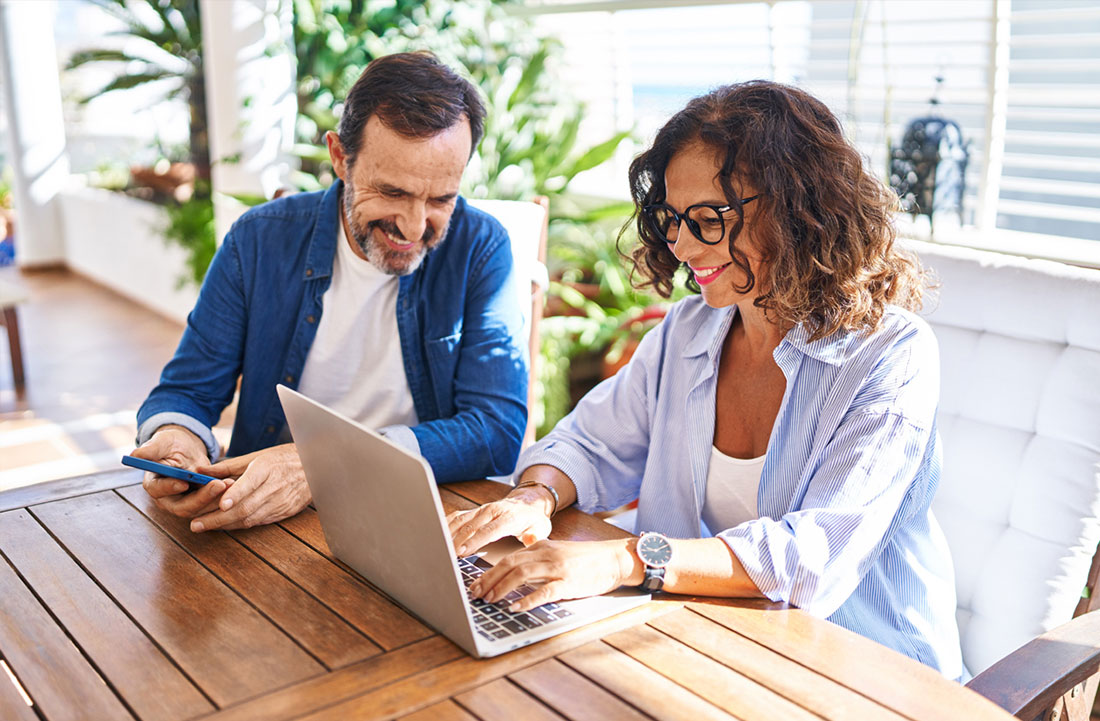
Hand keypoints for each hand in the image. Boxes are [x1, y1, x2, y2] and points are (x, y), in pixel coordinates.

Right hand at [136, 425, 228, 518]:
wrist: (186, 447)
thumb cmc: (170, 443)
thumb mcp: (162, 442)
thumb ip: (150, 449)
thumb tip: (135, 455)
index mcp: (153, 484)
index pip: (159, 491)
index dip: (170, 488)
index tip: (184, 482)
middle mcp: (167, 498)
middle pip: (183, 506)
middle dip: (202, 497)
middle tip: (219, 485)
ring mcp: (185, 502)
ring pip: (200, 509)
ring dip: (216, 499)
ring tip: (231, 484)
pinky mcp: (200, 502)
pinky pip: (212, 505)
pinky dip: (223, 497)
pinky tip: (235, 486)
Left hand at [190, 443, 310, 531]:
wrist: (315, 467)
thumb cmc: (282, 459)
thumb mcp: (256, 456)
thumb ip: (227, 466)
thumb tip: (200, 471)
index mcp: (267, 468)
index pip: (251, 483)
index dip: (236, 494)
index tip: (221, 504)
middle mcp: (275, 486)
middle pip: (246, 507)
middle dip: (218, 518)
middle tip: (196, 524)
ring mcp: (281, 501)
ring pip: (251, 518)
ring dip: (225, 525)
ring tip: (204, 526)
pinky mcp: (285, 512)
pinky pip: (259, 522)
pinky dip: (240, 525)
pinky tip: (225, 525)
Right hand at [447, 490, 553, 556]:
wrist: (528, 502)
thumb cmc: (533, 519)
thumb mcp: (542, 528)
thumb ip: (535, 535)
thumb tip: (529, 539)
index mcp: (508, 517)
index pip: (488, 530)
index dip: (474, 541)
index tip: (462, 552)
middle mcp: (492, 511)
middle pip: (470, 526)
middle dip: (456, 541)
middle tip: (445, 556)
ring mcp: (481, 510)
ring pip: (460, 521)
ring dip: (448, 534)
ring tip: (437, 548)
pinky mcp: (474, 511)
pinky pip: (457, 517)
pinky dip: (446, 525)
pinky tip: (437, 535)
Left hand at [469, 538, 639, 611]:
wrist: (613, 559)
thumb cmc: (585, 561)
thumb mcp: (556, 554)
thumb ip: (535, 561)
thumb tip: (512, 575)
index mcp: (540, 547)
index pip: (507, 558)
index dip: (488, 572)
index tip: (475, 584)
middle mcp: (545, 554)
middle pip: (508, 564)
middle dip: (488, 580)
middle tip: (475, 594)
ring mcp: (557, 568)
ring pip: (521, 574)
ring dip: (501, 588)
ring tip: (490, 600)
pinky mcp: (568, 582)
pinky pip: (544, 591)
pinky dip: (528, 599)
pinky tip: (516, 608)